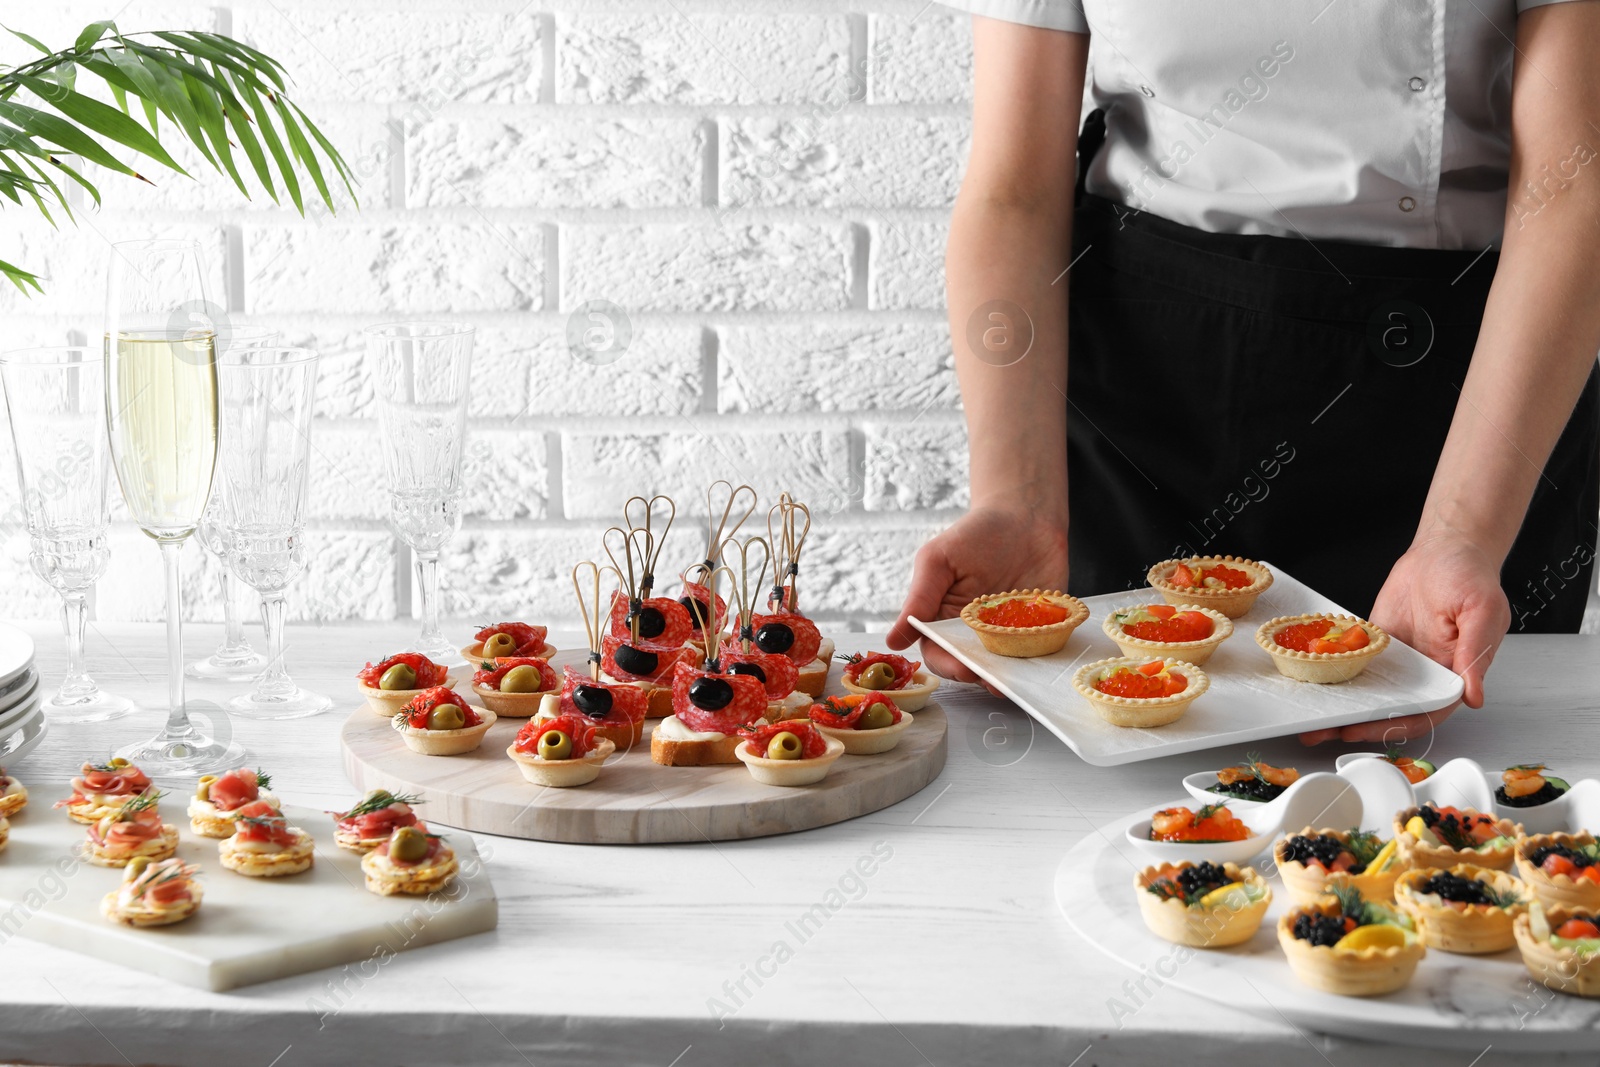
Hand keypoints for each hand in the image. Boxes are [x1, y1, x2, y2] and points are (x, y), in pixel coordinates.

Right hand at [887, 504, 1069, 684]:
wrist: (1026, 516)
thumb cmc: (975, 534)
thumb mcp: (939, 560)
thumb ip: (920, 599)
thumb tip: (892, 641)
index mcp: (943, 618)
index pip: (938, 652)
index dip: (948, 664)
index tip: (962, 667)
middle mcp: (974, 631)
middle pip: (971, 665)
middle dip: (980, 675)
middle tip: (992, 679)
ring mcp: (1007, 633)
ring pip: (1004, 665)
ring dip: (1010, 675)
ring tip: (1017, 679)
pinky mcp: (1038, 629)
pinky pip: (1037, 652)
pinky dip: (1038, 661)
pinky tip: (1041, 663)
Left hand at [1299, 531, 1510, 744]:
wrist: (1444, 549)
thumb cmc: (1471, 577)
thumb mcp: (1482, 612)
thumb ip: (1475, 655)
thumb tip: (1473, 696)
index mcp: (1452, 673)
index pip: (1423, 711)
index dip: (1394, 724)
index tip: (1364, 730)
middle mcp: (1422, 672)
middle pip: (1388, 708)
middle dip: (1356, 723)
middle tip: (1323, 730)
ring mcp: (1397, 659)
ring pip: (1368, 691)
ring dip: (1341, 706)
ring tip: (1310, 720)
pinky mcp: (1374, 642)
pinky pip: (1352, 662)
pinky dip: (1333, 674)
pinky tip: (1310, 682)